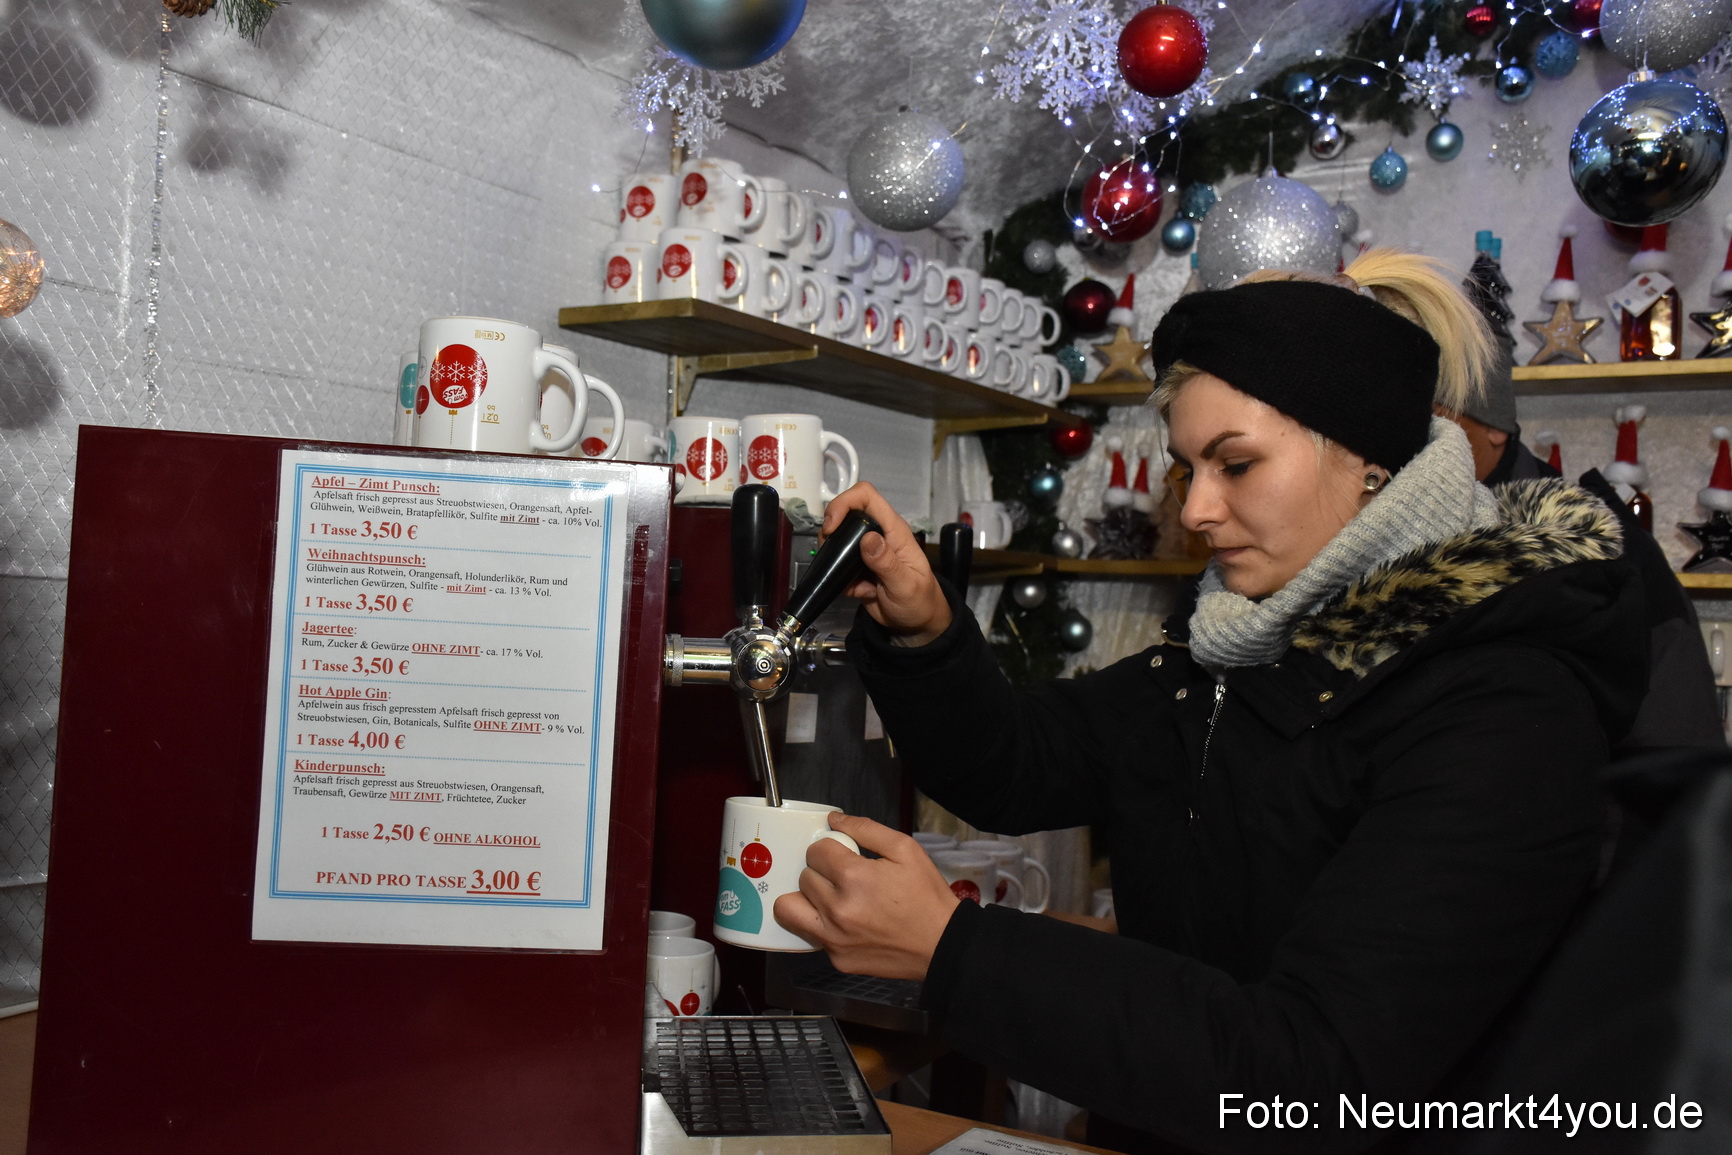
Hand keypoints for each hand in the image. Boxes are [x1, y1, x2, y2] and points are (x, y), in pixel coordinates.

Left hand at [772, 812, 959, 980]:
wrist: (943, 946)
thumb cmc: (926, 895)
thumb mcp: (905, 850)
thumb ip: (866, 829)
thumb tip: (833, 819)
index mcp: (854, 878)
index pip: (816, 851)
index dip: (830, 848)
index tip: (845, 855)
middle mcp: (838, 910)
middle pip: (804, 877)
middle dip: (821, 871)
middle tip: (844, 877)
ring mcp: (834, 938)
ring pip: (790, 908)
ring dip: (807, 898)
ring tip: (828, 897)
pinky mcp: (837, 959)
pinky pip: (809, 935)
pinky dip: (819, 925)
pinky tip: (842, 921)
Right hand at [821, 482, 951, 644]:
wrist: (917, 624)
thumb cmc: (919, 601)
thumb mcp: (906, 585)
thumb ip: (887, 563)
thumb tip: (867, 539)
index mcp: (893, 530)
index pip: (866, 497)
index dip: (844, 503)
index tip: (831, 527)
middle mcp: (877, 534)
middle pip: (845, 514)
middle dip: (832, 532)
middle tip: (831, 555)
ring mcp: (865, 551)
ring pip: (838, 539)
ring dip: (834, 559)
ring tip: (848, 580)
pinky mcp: (856, 567)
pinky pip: (838, 565)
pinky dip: (840, 579)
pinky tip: (857, 592)